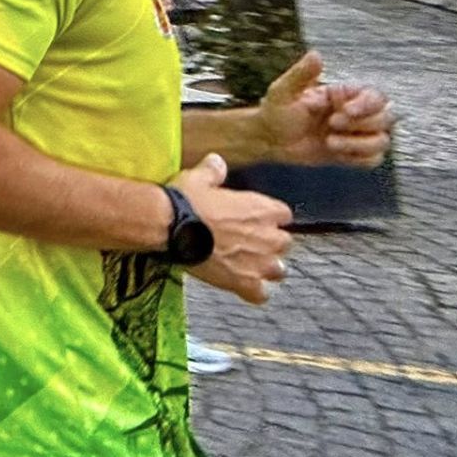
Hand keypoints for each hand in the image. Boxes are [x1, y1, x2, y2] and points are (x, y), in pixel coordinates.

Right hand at [173, 153, 292, 304]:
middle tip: (247, 242)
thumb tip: (217, 162)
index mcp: (262, 209)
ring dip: (265, 268)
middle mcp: (269, 237)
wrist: (172, 227)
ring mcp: (260, 263)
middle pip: (284, 243)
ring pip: (278, 270)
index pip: (283, 214)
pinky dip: (253, 292)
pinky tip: (240, 286)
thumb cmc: (187, 201)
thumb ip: (213, 172)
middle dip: (269, 244)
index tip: (255, 217)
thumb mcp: (198, 178)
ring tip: (246, 266)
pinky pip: (260, 295)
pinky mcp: (245, 283)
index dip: (269, 216)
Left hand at [258, 51, 391, 168]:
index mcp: (344, 95)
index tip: (345, 111)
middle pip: (386, 117)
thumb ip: (300, 74)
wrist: (271, 140)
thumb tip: (316, 54)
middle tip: (331, 124)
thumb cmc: (276, 111)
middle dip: (361, 124)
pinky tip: (336, 154)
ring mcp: (356, 134)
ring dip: (359, 144)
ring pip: (382, 140)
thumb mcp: (283, 91)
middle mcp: (356, 113)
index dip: (367, 105)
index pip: (376, 96)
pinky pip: (374, 159)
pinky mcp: (353, 153)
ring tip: (329, 142)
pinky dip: (359, 159)